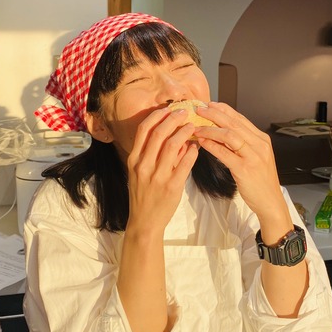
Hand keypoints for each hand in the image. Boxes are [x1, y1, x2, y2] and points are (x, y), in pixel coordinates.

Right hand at [125, 107, 198, 234]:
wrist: (144, 222)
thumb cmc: (143, 194)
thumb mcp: (140, 172)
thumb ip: (153, 153)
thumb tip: (173, 133)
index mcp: (134, 160)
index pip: (144, 130)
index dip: (157, 115)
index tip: (168, 109)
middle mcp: (144, 166)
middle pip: (159, 133)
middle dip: (174, 119)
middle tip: (185, 112)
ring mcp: (158, 176)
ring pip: (173, 145)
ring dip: (185, 132)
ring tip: (193, 127)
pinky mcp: (172, 187)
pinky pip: (185, 163)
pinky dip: (193, 152)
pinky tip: (197, 147)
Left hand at [193, 102, 288, 228]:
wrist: (270, 201)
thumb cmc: (260, 181)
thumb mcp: (256, 157)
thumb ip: (243, 144)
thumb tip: (223, 131)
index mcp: (262, 139)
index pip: (241, 119)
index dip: (224, 110)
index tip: (210, 105)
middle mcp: (259, 145)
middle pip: (234, 123)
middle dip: (214, 114)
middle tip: (199, 109)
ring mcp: (254, 156)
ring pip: (229, 135)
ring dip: (210, 129)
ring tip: (196, 127)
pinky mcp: (245, 169)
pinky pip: (225, 153)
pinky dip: (212, 145)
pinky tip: (202, 142)